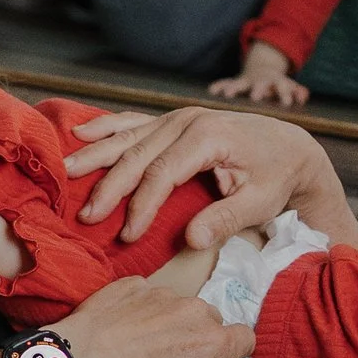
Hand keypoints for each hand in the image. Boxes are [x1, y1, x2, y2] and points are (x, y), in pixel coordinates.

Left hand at [52, 276, 253, 357]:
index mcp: (212, 342)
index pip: (245, 337)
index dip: (232, 350)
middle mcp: (195, 310)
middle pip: (211, 319)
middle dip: (197, 334)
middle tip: (168, 354)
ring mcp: (166, 292)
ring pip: (180, 305)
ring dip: (169, 319)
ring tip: (140, 341)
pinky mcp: (137, 282)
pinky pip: (150, 293)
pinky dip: (142, 307)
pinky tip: (122, 327)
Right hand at [62, 103, 346, 247]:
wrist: (290, 146)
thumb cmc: (277, 175)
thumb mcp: (261, 200)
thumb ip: (225, 218)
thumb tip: (191, 240)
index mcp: (207, 137)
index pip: (162, 174)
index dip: (141, 206)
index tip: (128, 235)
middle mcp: (187, 121)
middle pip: (137, 155)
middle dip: (109, 187)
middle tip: (86, 215)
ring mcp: (178, 117)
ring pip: (129, 136)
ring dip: (96, 155)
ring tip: (67, 171)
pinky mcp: (173, 121)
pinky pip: (134, 122)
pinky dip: (107, 128)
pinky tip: (81, 132)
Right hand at [207, 42, 308, 109]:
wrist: (262, 68)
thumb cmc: (277, 84)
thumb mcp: (288, 85)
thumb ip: (297, 91)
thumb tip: (303, 97)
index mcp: (276, 82)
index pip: (282, 86)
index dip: (285, 94)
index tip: (286, 103)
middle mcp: (260, 81)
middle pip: (260, 85)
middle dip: (258, 90)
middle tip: (256, 98)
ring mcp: (246, 81)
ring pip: (240, 84)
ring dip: (233, 88)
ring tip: (227, 95)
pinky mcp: (235, 82)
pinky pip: (225, 83)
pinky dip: (219, 86)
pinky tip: (212, 92)